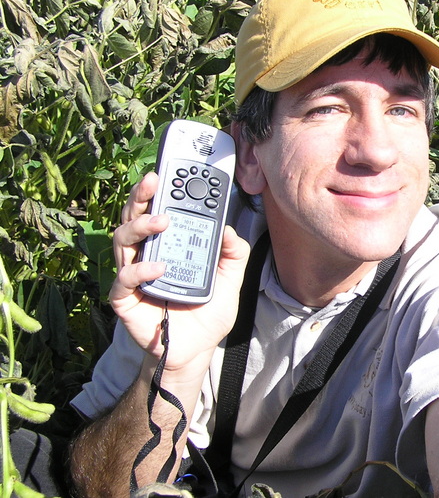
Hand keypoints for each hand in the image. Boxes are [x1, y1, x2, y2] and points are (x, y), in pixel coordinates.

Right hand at [109, 172, 250, 377]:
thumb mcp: (230, 279)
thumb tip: (228, 229)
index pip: (156, 211)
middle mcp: (146, 255)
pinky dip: (140, 270)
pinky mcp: (126, 300)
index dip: (158, 191)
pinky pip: (125, 279)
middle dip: (141, 196)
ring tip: (163, 221)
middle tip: (155, 181)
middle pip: (132, 218)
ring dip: (140, 226)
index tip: (168, 171)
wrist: (198, 350)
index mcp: (167, 246)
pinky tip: (159, 267)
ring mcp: (133, 276)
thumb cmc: (207, 312)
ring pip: (122, 241)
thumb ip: (233, 253)